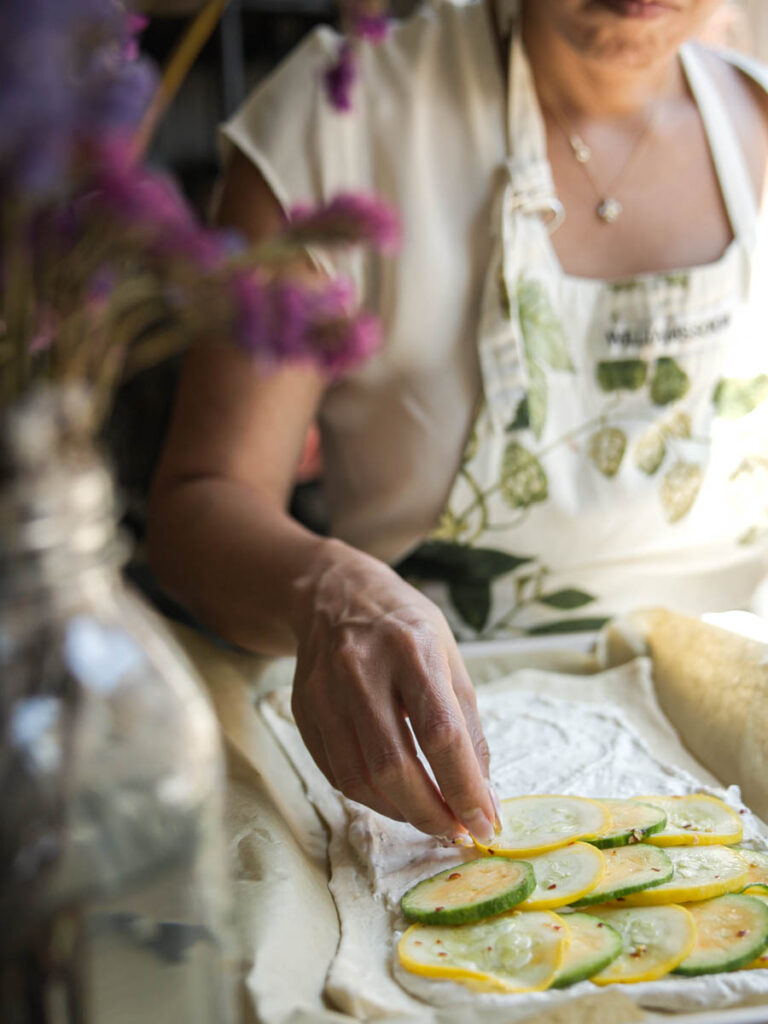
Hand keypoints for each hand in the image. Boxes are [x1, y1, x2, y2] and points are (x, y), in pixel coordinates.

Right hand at [290, 539, 499, 840]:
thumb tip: (483, 796)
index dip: (464, 787)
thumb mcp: (449, 657)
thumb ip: (468, 726)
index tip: (485, 823)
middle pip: (394, 765)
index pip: (440, 733)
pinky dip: (370, 797)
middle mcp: (362, 669)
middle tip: (455, 831)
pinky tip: (394, 797)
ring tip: (429, 817)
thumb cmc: (404, 626)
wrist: (335, 593)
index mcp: (411, 648)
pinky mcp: (304, 710)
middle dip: (431, 812)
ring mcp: (325, 691)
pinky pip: (336, 773)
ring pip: (360, 778)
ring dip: (400, 812)